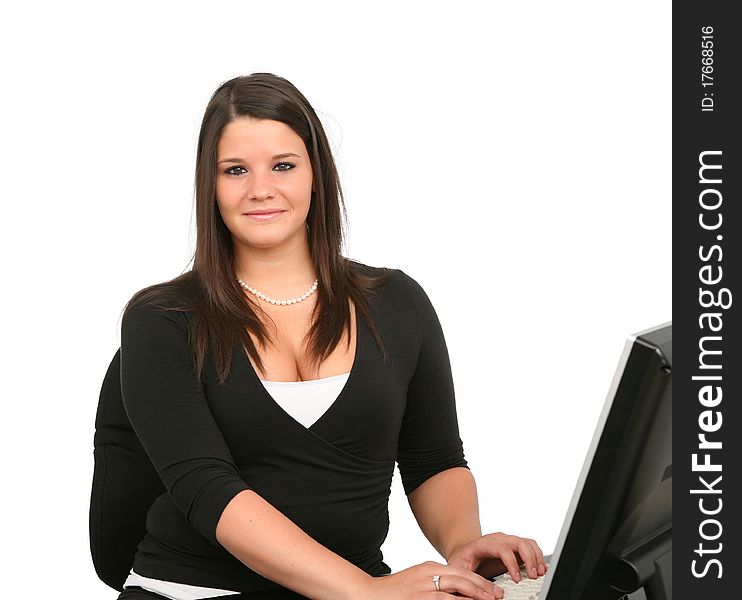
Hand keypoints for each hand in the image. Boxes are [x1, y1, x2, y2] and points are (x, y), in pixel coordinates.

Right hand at [362, 560, 504, 599]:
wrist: (368, 593)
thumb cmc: (393, 591)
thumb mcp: (416, 580)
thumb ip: (435, 583)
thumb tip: (456, 594)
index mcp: (428, 568)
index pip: (460, 572)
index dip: (478, 581)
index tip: (492, 590)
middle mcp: (428, 574)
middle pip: (463, 578)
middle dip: (483, 588)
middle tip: (497, 596)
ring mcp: (424, 587)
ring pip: (457, 589)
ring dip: (476, 595)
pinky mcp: (420, 597)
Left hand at [447, 532, 546, 582]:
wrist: (463, 550)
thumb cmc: (461, 560)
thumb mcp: (459, 569)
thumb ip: (470, 579)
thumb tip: (484, 593)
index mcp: (484, 543)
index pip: (502, 549)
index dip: (512, 563)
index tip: (517, 579)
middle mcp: (498, 539)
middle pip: (518, 542)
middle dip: (529, 559)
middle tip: (533, 576)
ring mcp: (507, 541)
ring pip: (527, 542)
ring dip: (536, 557)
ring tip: (540, 573)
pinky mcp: (514, 546)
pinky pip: (530, 546)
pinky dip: (538, 556)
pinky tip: (540, 568)